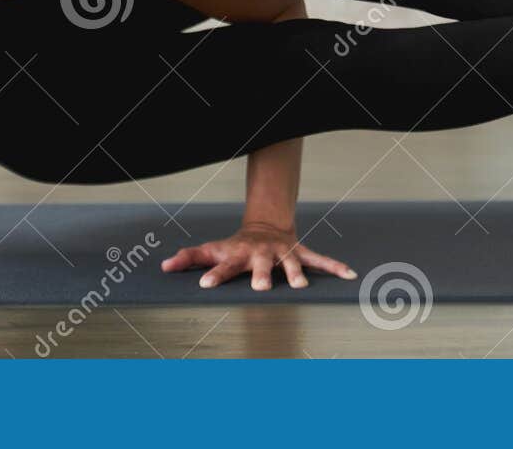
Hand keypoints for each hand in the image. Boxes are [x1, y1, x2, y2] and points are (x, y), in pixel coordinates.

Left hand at [160, 221, 357, 290]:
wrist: (267, 225)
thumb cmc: (237, 245)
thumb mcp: (214, 248)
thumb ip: (190, 257)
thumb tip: (164, 266)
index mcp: (239, 254)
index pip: (224, 265)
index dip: (214, 275)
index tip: (204, 285)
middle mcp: (262, 253)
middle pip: (260, 264)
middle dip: (261, 275)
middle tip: (259, 287)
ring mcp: (283, 253)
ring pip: (291, 263)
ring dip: (295, 274)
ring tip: (299, 286)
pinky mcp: (301, 253)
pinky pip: (319, 260)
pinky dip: (334, 266)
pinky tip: (348, 274)